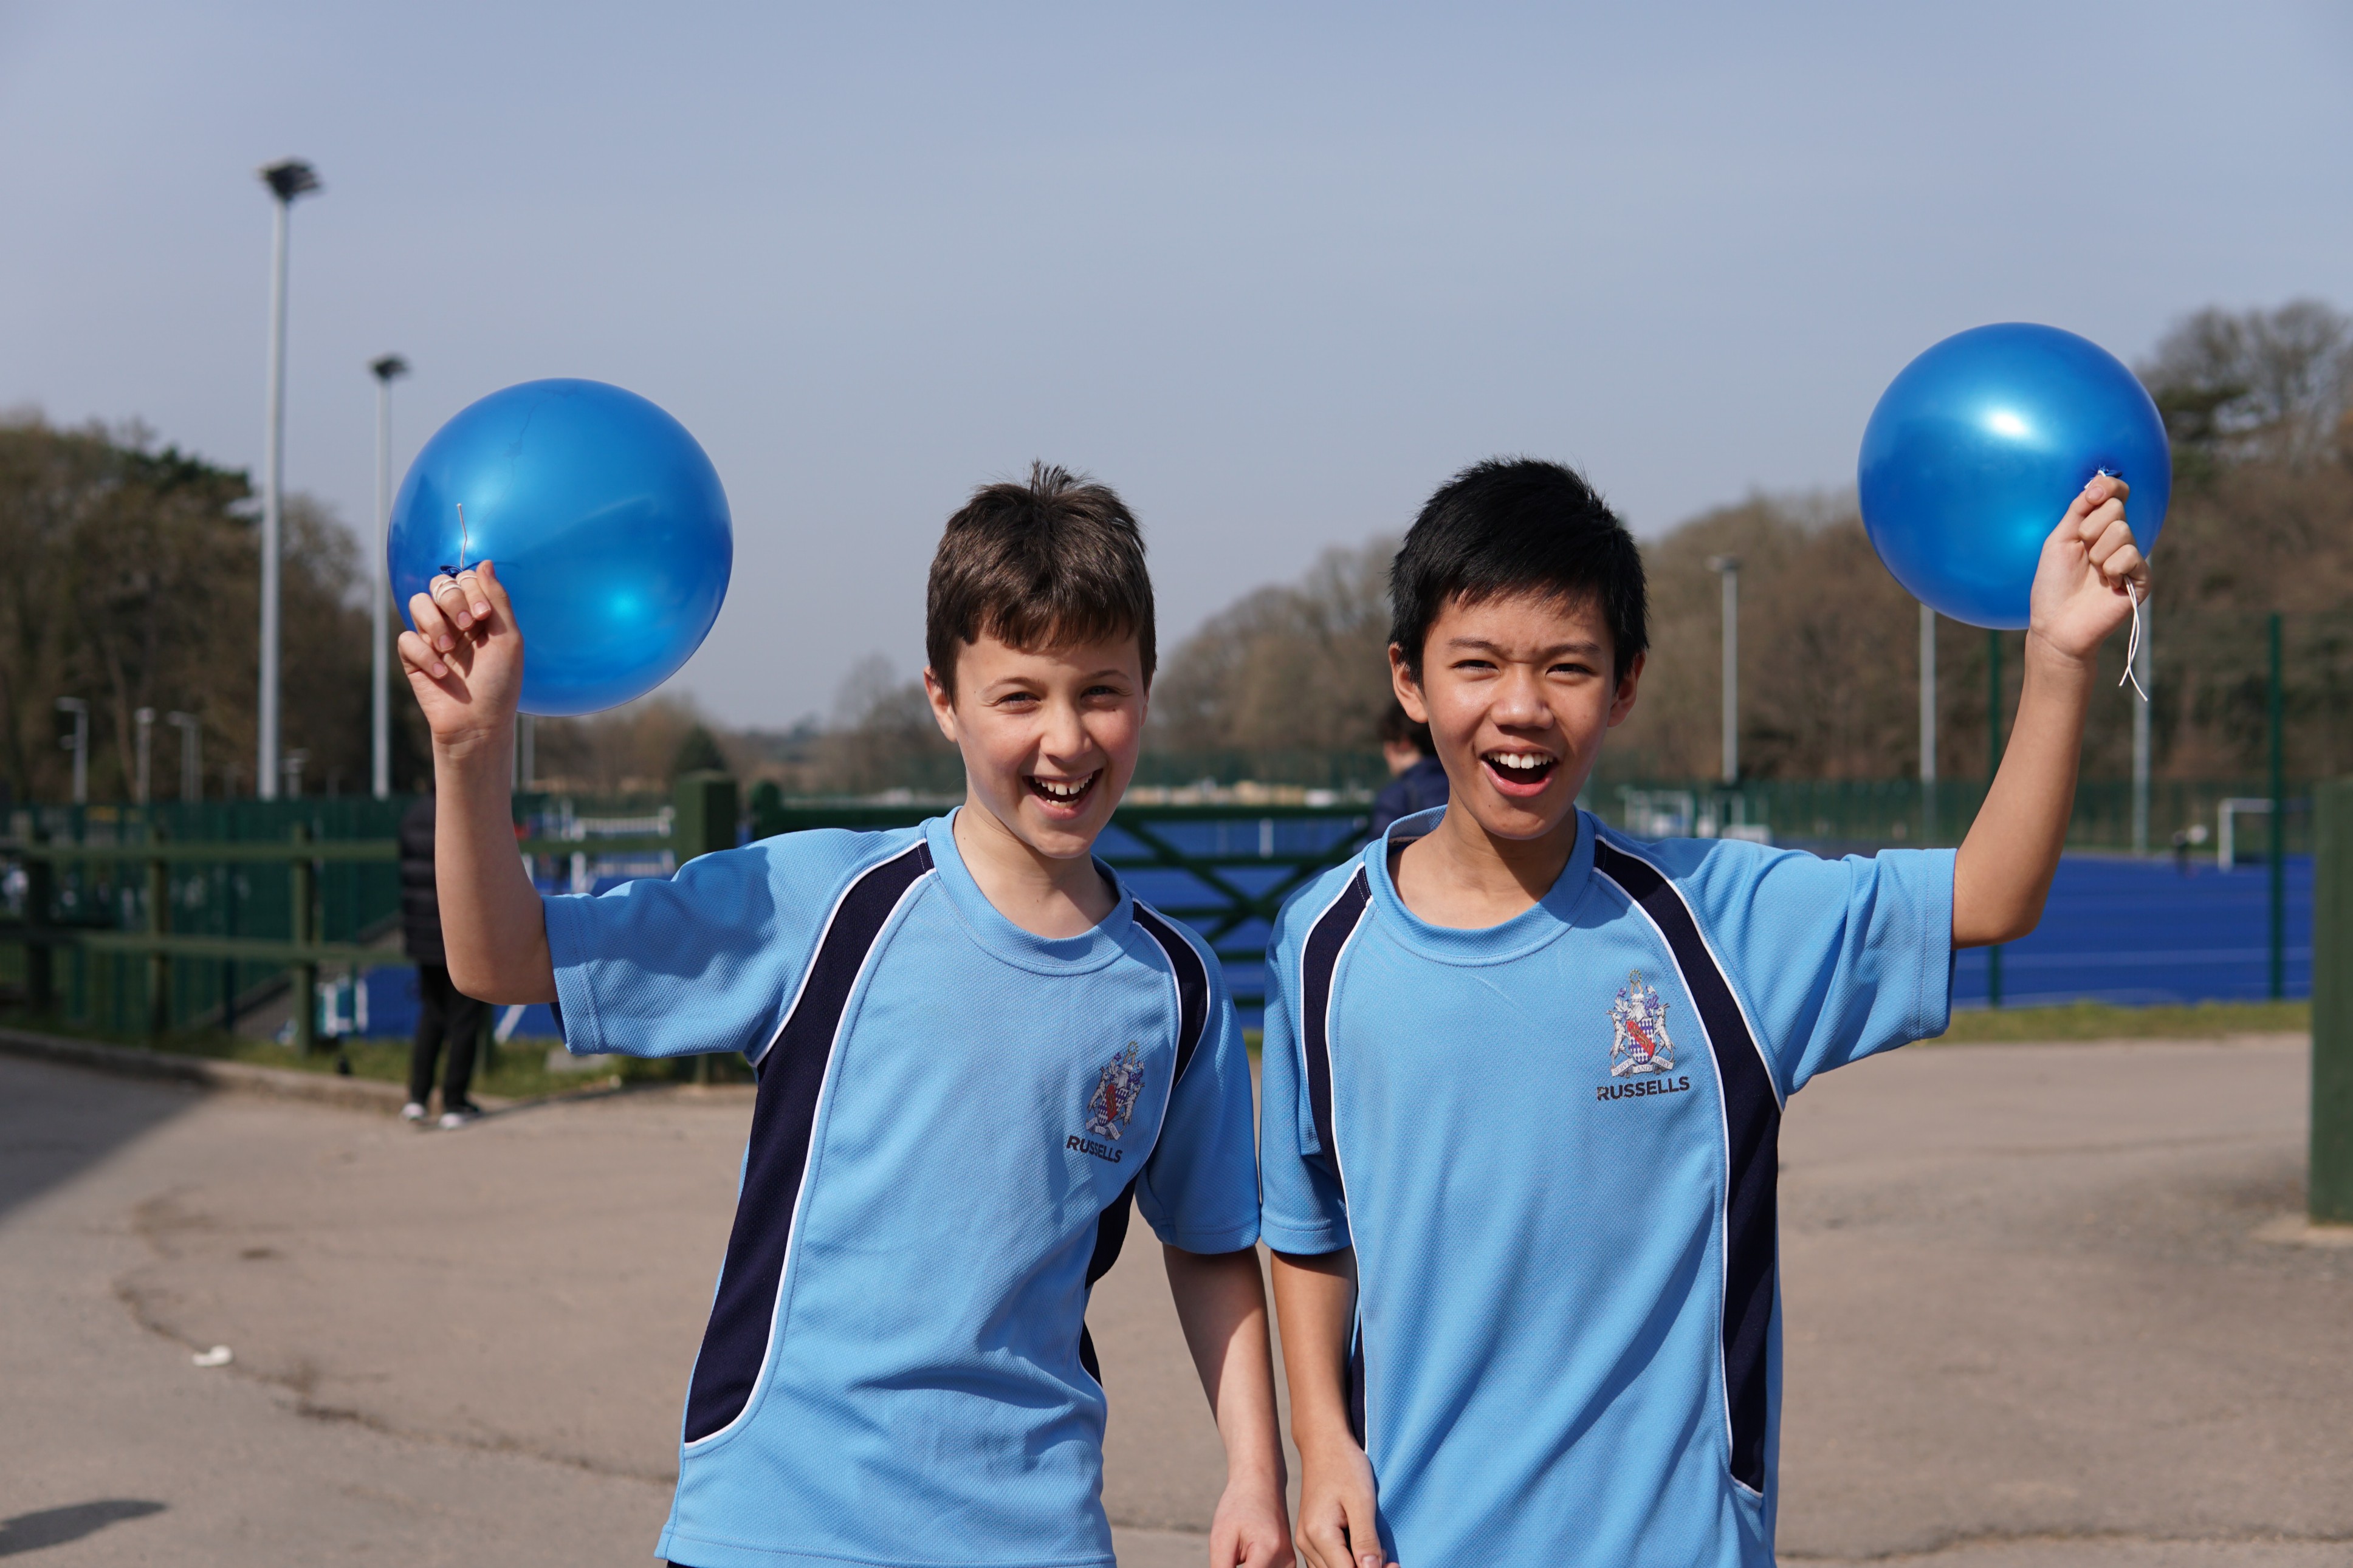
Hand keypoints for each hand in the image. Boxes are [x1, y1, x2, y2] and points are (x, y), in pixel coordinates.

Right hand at [398, 560, 522, 762]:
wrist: (479, 724)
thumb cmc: (500, 683)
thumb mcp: (508, 639)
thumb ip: (498, 599)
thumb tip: (484, 562)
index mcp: (479, 614)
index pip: (466, 579)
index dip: (472, 588)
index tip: (485, 615)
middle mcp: (455, 622)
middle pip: (439, 585)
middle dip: (453, 600)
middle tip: (470, 625)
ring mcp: (433, 638)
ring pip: (417, 603)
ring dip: (434, 622)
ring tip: (449, 648)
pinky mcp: (414, 658)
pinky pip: (406, 639)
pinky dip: (423, 654)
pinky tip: (440, 673)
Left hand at [1207, 1472, 1293, 1567]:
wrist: (1261, 1483)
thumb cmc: (1238, 1506)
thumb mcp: (1221, 1538)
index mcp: (1268, 1552)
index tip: (1227, 1561)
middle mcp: (1285, 1562)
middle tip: (1232, 1554)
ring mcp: (1290, 1564)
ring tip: (1240, 1552)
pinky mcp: (1290, 1564)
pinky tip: (1247, 1556)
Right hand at [1293, 1435, 1394, 1567]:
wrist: (1324, 1444)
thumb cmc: (1345, 1466)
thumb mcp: (1362, 1501)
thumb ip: (1365, 1539)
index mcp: (1318, 1534)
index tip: (1395, 1565)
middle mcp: (1306, 1542)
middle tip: (1392, 1560)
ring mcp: (1305, 1541)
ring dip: (1356, 1567)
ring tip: (1378, 1551)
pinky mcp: (1310, 1537)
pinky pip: (1327, 1562)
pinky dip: (1346, 1561)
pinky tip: (1363, 1548)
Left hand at [2027, 474, 2150, 666]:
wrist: (2057, 622)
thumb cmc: (2053, 584)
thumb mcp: (2059, 539)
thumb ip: (2078, 510)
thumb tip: (2097, 482)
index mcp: (2098, 528)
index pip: (2116, 494)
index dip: (2108, 488)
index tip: (2092, 495)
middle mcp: (2118, 539)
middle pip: (2116, 508)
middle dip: (2090, 529)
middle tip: (2082, 553)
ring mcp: (2131, 558)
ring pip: (2122, 531)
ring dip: (2097, 553)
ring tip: (2093, 573)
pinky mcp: (2142, 578)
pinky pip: (2131, 555)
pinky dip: (2112, 569)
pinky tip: (2108, 584)